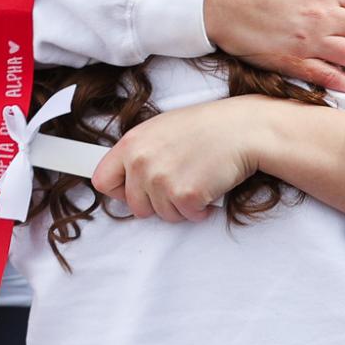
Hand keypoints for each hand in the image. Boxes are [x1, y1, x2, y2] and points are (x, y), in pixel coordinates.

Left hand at [91, 96, 269, 222]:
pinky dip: (200, 210)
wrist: (242, 129)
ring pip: (162, 215)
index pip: (102, 180)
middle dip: (156, 203)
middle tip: (177, 186)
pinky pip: (186, 217)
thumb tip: (127, 178)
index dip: (120, 191)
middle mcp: (140, 162)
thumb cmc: (206, 127)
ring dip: (180, 206)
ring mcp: (161, 180)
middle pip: (134, 206)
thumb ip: (139, 153)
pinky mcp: (184, 195)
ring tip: (195, 181)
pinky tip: (208, 189)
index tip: (136, 191)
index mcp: (131, 143)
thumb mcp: (159, 130)